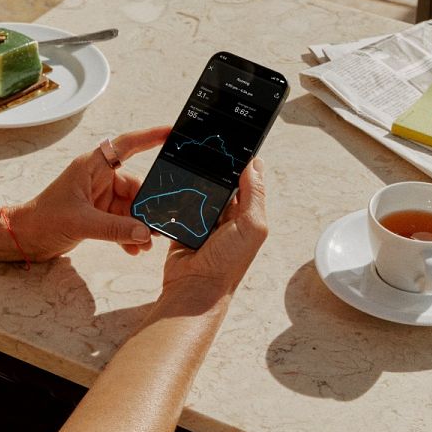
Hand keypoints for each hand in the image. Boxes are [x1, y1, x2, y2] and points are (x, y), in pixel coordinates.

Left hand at [12, 126, 169, 260]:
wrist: (26, 238)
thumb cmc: (44, 219)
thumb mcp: (81, 222)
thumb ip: (115, 228)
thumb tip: (144, 233)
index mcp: (92, 166)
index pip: (126, 145)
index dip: (150, 136)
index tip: (172, 132)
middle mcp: (99, 178)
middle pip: (135, 185)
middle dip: (147, 206)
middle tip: (159, 224)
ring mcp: (100, 196)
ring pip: (131, 207)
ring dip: (139, 226)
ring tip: (145, 244)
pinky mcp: (99, 214)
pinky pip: (123, 221)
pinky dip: (129, 234)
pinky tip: (134, 249)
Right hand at [161, 157, 267, 300]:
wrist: (194, 287)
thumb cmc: (228, 264)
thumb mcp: (251, 227)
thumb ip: (255, 195)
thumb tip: (256, 163)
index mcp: (247, 214)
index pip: (245, 181)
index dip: (240, 164)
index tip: (230, 145)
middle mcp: (226, 216)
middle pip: (219, 183)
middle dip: (213, 172)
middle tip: (204, 154)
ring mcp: (203, 220)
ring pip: (198, 190)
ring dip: (194, 183)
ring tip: (188, 169)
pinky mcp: (182, 224)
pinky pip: (179, 202)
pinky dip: (177, 196)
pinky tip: (175, 186)